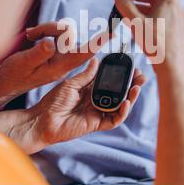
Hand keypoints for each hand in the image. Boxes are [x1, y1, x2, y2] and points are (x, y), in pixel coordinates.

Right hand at [0, 22, 111, 111]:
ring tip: (29, 35)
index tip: (111, 33)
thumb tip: (51, 43)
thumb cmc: (11, 75)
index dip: (97, 43)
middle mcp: (63, 62)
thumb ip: (39, 53)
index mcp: (59, 67)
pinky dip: (43, 31)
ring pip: (62, 32)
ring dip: (46, 29)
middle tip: (33, 34)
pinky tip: (31, 36)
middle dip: (53, 29)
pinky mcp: (53, 52)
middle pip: (70, 36)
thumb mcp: (23, 64)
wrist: (3, 82)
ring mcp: (58, 56)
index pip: (83, 54)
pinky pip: (54, 34)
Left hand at [0, 58, 146, 153]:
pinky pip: (114, 120)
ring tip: (137, 86)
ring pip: (120, 106)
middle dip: (131, 84)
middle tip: (141, 76)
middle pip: (119, 93)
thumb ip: (86, 75)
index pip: (110, 80)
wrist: (42, 120)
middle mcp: (97, 100)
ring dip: (131, 97)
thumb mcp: (71, 84)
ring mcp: (98, 113)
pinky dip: (122, 112)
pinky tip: (126, 102)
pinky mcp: (96, 124)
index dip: (122, 74)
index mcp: (90, 89)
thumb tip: (96, 60)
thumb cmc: (53, 101)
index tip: (131, 66)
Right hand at [114, 0, 183, 73]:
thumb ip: (125, 6)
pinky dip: (145, 15)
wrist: (172, 67)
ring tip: (124, 12)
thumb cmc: (156, 44)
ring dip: (139, 6)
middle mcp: (174, 5)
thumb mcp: (135, 23)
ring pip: (154, 5)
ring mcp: (175, 16)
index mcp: (168, 0)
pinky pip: (158, 15)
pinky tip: (134, 22)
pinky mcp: (174, 26)